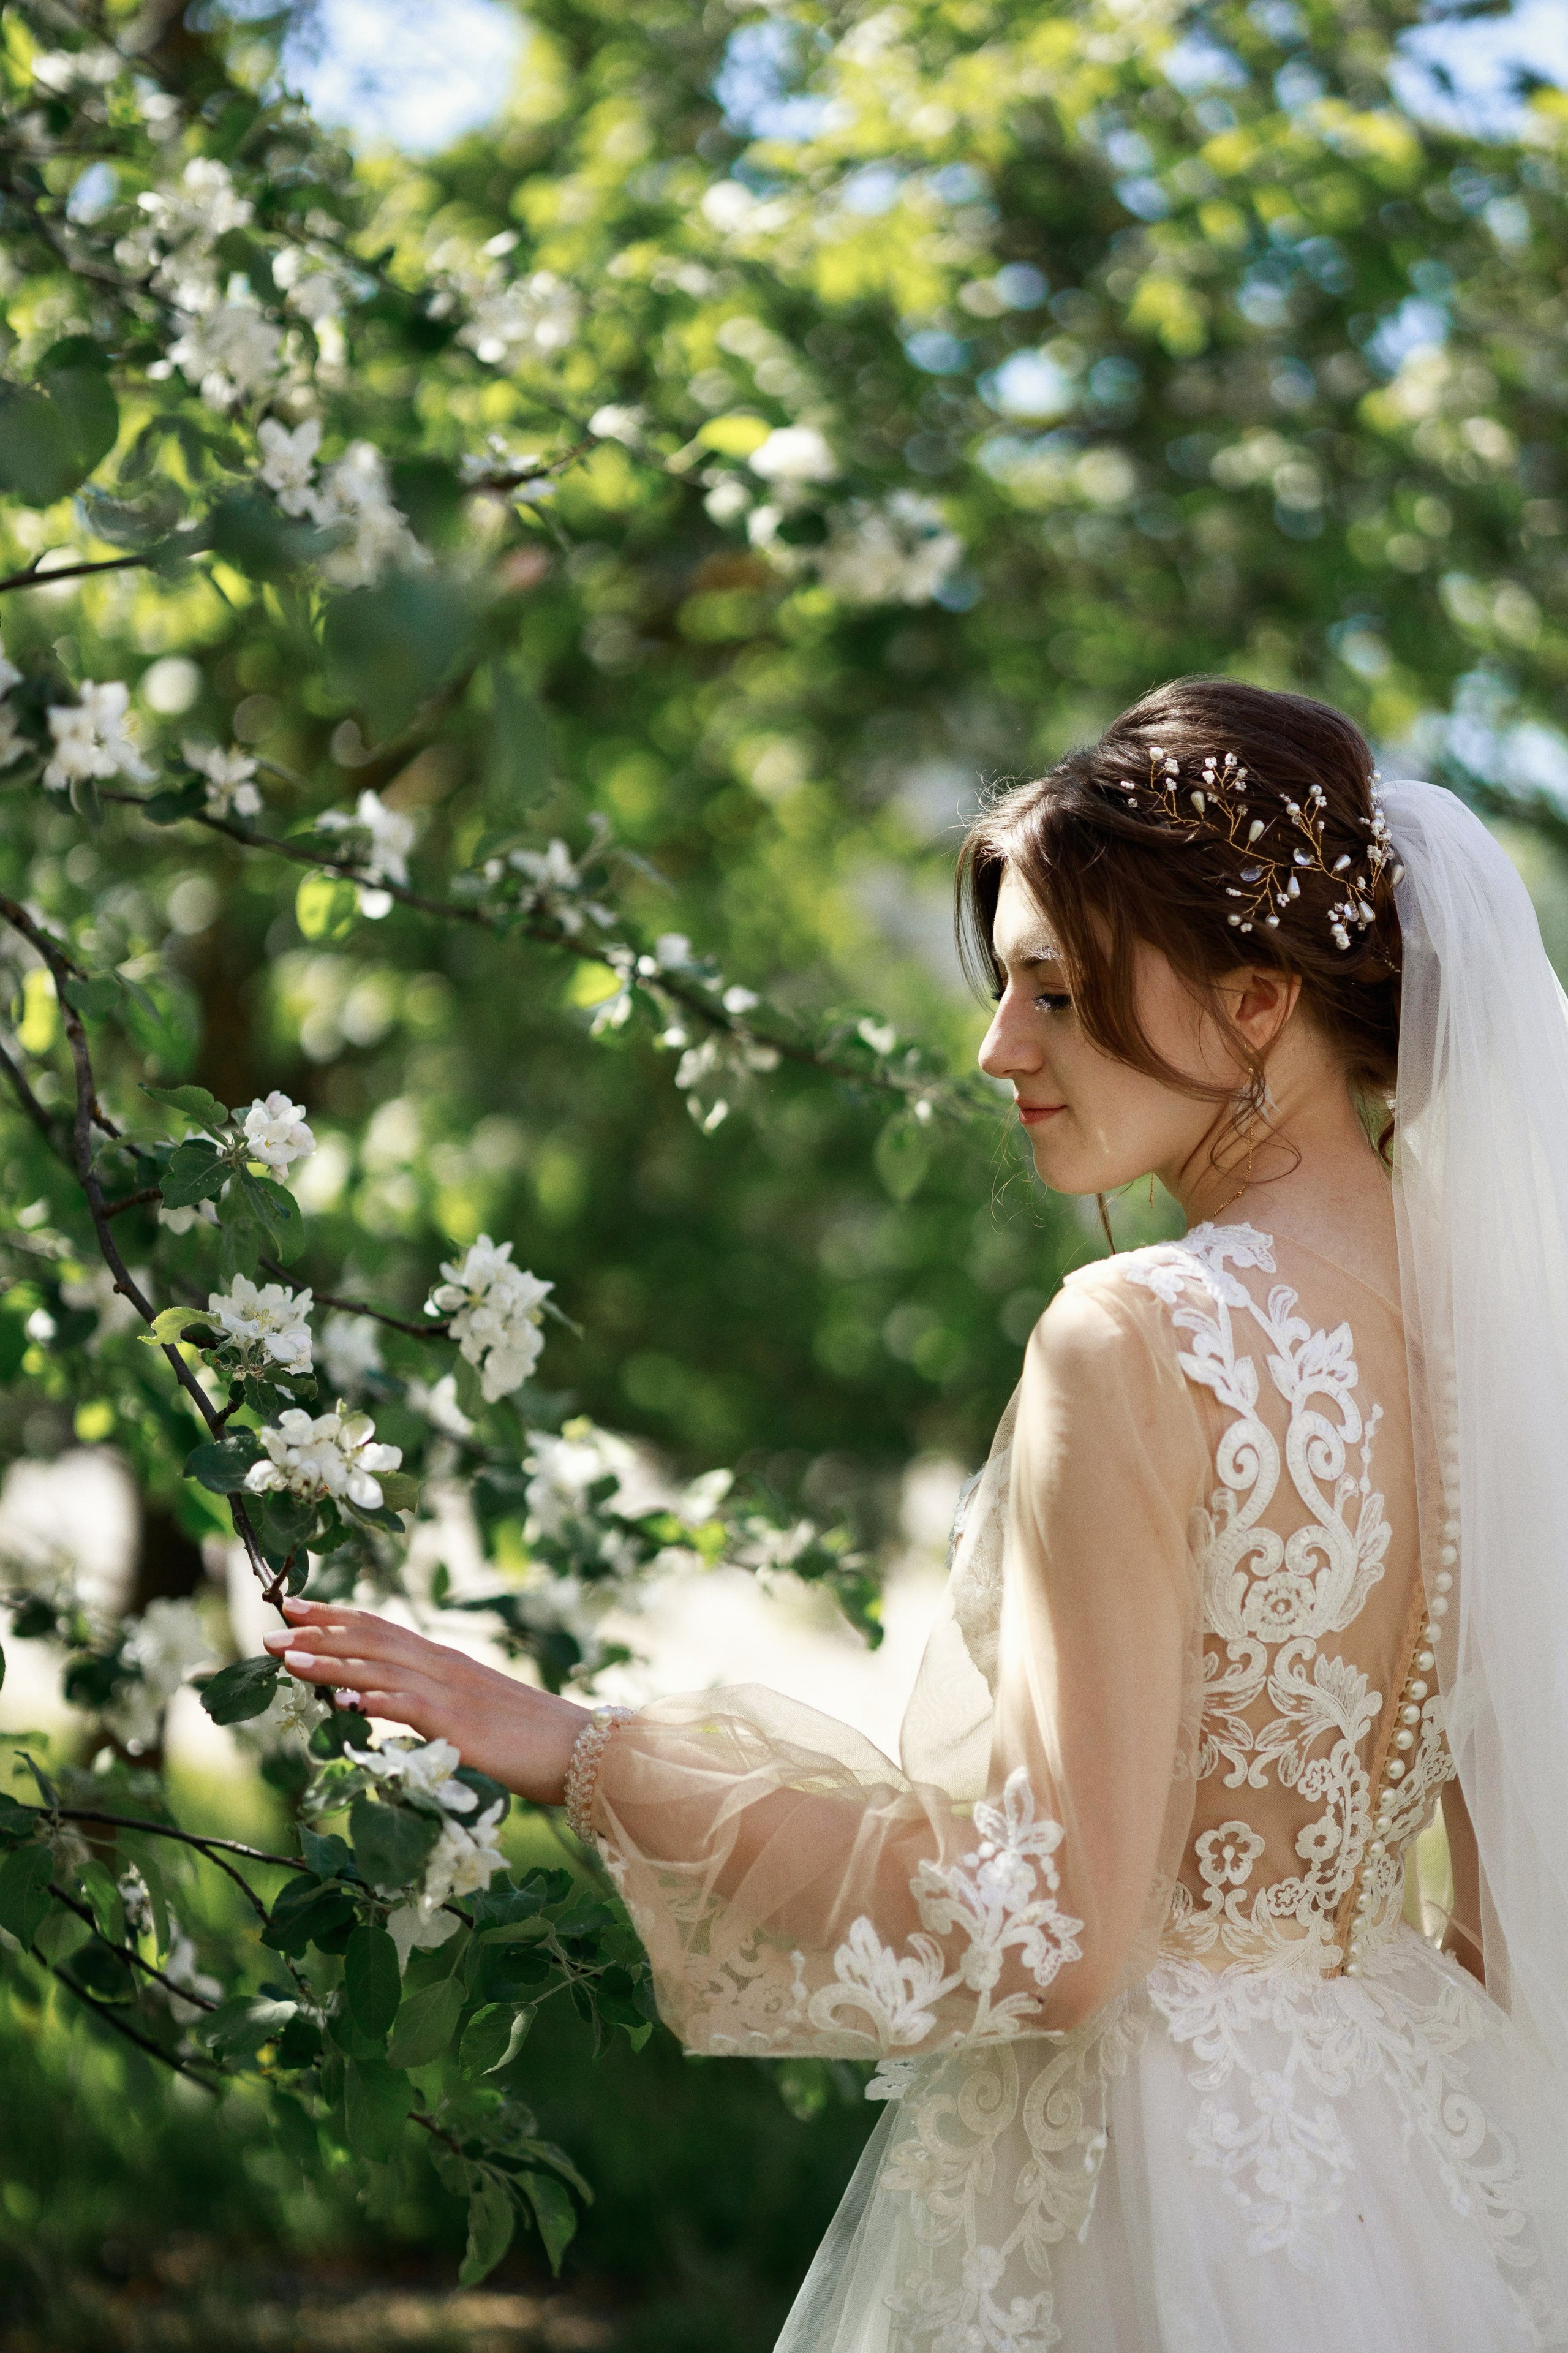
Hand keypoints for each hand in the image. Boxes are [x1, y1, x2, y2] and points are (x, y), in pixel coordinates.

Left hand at [263, 1597, 590, 1805]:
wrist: (582, 1751)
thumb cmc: (528, 1741)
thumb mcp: (470, 1716)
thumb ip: (430, 1708)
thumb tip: (387, 1710)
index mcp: (446, 1663)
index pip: (382, 1628)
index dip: (336, 1616)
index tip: (294, 1606)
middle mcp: (445, 1667)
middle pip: (373, 1639)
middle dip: (319, 1632)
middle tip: (270, 1626)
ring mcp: (453, 1693)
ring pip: (382, 1668)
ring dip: (331, 1661)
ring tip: (287, 1656)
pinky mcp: (461, 1726)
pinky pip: (412, 1708)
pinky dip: (377, 1699)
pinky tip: (345, 1698)